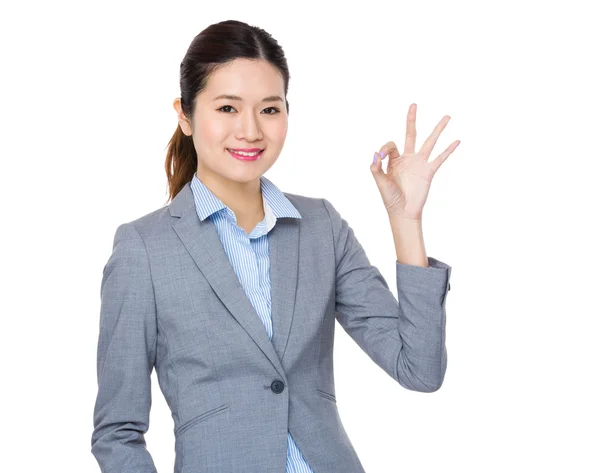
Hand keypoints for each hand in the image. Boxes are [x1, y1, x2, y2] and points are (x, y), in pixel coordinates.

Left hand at [370, 103, 459, 219]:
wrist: (403, 212)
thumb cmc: (390, 198)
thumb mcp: (380, 181)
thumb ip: (376, 168)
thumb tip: (376, 153)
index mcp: (394, 160)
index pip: (391, 144)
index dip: (385, 148)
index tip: (381, 157)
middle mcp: (408, 158)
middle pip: (411, 134)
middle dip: (411, 119)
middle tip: (413, 104)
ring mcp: (420, 163)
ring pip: (430, 142)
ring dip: (438, 129)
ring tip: (447, 116)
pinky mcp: (429, 171)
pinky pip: (441, 158)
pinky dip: (449, 149)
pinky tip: (457, 140)